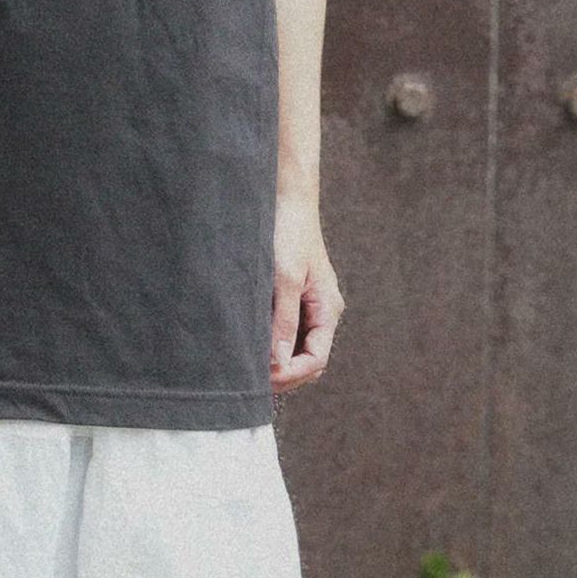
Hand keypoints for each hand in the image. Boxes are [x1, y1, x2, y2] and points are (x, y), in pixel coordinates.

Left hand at [269, 193, 344, 394]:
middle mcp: (321, 311)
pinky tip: (250, 341)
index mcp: (328, 309)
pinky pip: (286, 329)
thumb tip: (278, 362)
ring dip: (276, 359)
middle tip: (251, 379)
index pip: (316, 359)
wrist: (286, 198)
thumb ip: (283, 320)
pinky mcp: (292, 295)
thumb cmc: (289, 233)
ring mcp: (308, 304)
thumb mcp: (285, 278)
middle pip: (308, 358)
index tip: (263, 378)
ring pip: (296, 346)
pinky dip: (271, 341)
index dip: (291, 374)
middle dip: (284, 373)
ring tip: (248, 364)